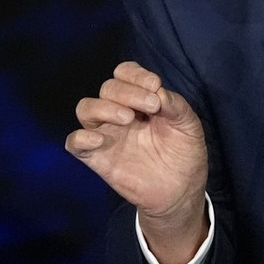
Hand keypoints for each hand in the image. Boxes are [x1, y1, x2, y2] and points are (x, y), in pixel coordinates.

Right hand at [66, 61, 207, 263]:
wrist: (181, 190)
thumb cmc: (184, 152)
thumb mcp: (189, 125)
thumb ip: (176, 105)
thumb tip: (158, 91)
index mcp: (141, 99)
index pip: (125, 73)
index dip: (136, 74)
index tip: (155, 86)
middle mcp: (120, 112)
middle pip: (108, 88)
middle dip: (128, 91)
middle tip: (152, 107)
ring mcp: (107, 134)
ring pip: (86, 108)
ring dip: (105, 107)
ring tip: (128, 119)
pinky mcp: (97, 158)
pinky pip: (74, 143)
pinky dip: (80, 137)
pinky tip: (101, 140)